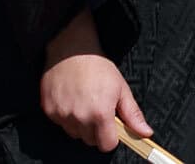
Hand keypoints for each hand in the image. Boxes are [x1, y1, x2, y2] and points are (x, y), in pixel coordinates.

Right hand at [41, 8, 150, 151]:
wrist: (72, 49)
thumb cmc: (99, 66)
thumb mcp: (121, 88)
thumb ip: (133, 114)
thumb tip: (145, 133)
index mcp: (100, 114)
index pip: (106, 145)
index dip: (111, 137)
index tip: (112, 127)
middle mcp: (79, 117)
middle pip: (90, 140)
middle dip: (96, 130)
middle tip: (98, 109)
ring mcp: (62, 114)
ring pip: (74, 133)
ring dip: (80, 124)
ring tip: (84, 102)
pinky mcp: (49, 110)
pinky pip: (60, 123)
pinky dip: (66, 116)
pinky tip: (72, 98)